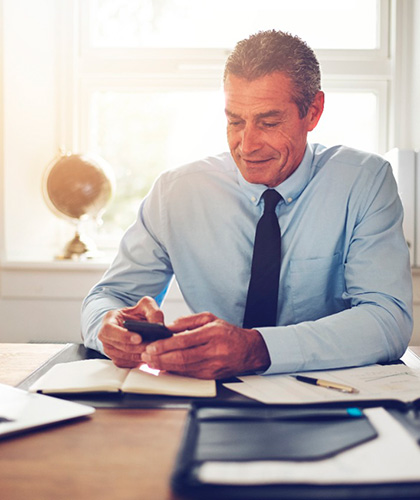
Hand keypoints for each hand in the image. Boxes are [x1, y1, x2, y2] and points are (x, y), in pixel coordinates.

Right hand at [98, 296, 163, 367]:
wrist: (132, 324)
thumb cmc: (136, 314)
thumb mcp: (145, 305)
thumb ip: (152, 311)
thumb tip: (158, 323)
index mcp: (108, 322)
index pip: (109, 330)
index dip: (123, 336)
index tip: (139, 338)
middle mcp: (106, 338)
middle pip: (121, 347)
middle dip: (138, 347)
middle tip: (153, 346)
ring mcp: (110, 351)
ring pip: (125, 358)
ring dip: (141, 355)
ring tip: (154, 350)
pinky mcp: (117, 360)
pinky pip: (129, 364)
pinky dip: (140, 362)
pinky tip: (150, 355)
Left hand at [141, 312, 270, 378]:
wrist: (249, 350)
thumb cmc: (227, 333)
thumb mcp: (210, 318)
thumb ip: (188, 322)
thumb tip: (168, 327)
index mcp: (213, 333)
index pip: (184, 341)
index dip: (165, 345)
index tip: (151, 346)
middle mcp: (214, 350)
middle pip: (182, 357)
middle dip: (161, 358)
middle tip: (146, 356)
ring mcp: (214, 365)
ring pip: (184, 368)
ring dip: (165, 366)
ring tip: (151, 362)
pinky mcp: (212, 376)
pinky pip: (190, 375)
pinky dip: (175, 372)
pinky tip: (164, 369)